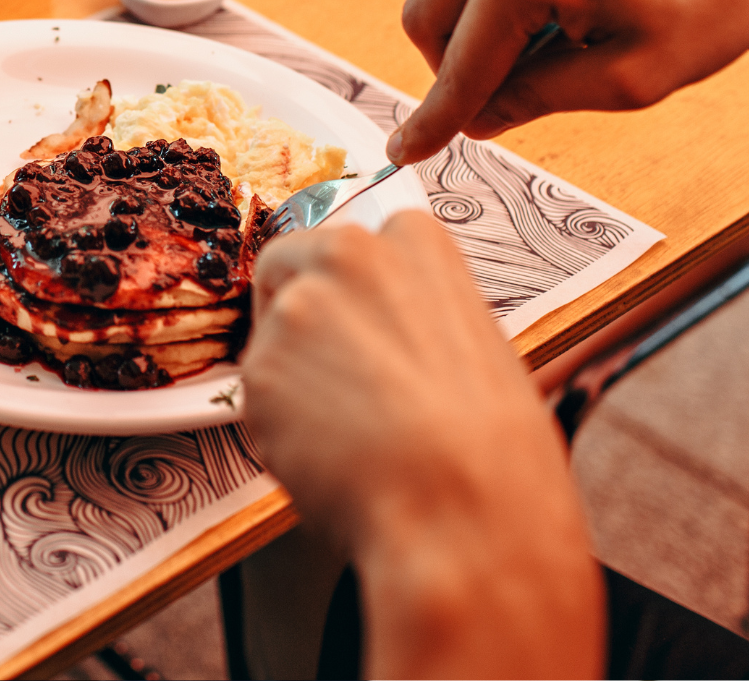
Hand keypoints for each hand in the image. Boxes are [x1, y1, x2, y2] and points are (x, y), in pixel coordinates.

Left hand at [243, 213, 601, 676]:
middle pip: (285, 265)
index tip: (348, 317)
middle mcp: (345, 255)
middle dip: (290, 307)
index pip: (348, 240)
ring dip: (291, 381)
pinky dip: (279, 432)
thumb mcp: (477, 345)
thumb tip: (385, 333)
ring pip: (270, 341)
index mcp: (412, 240)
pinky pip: (256, 401)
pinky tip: (329, 459)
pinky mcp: (257, 371)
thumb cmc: (492, 445)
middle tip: (324, 371)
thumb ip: (416, 314)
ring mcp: (294, 311)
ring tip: (349, 437)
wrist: (463, 508)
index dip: (340, 285)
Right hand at [386, 0, 748, 165]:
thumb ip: (544, 98)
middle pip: (428, 23)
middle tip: (528, 98)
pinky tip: (576, 8)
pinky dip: (502, 1)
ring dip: (483, 34)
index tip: (402, 156)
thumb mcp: (638, 75)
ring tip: (570, 43)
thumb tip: (480, 115)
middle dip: (460, 72)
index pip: (458, 68)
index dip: (434, 122)